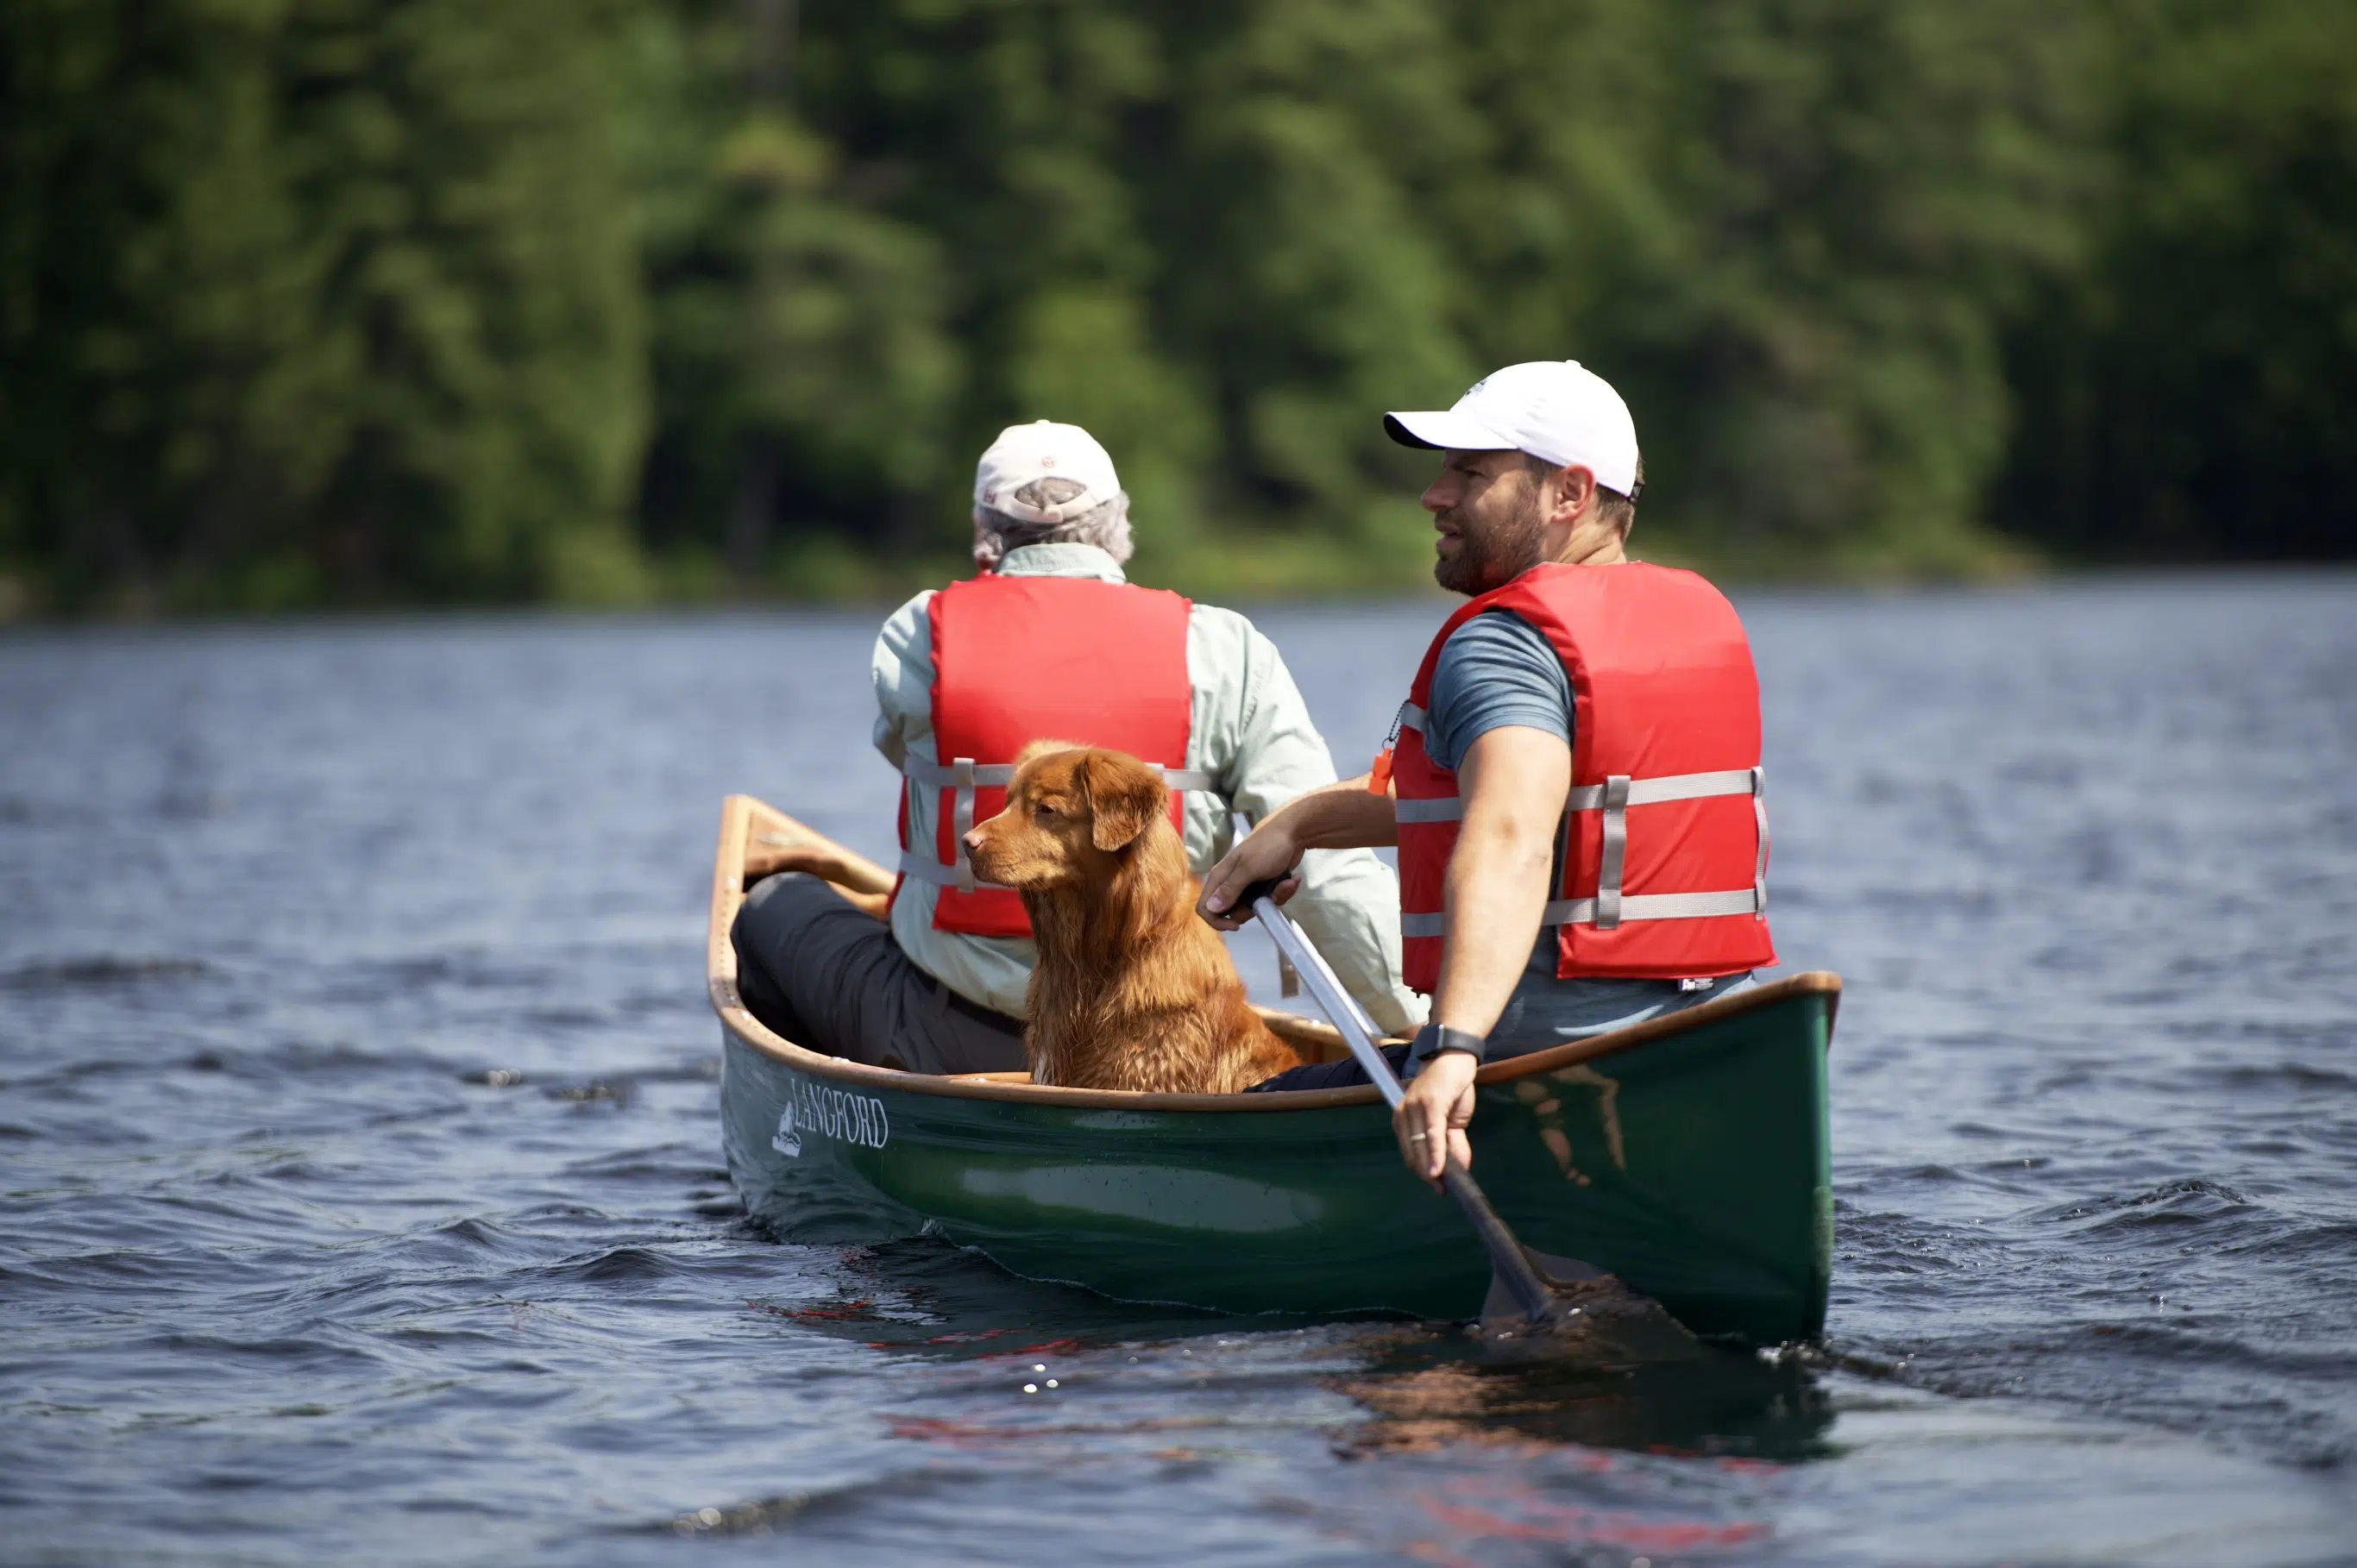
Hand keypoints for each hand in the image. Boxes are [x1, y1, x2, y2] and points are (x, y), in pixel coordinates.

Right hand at [1197, 825, 1302, 929]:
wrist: (1294, 832)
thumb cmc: (1269, 845)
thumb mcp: (1249, 868)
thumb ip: (1230, 889)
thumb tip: (1211, 908)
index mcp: (1221, 876)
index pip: (1206, 907)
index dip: (1217, 921)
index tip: (1236, 926)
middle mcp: (1231, 882)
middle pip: (1233, 912)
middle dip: (1253, 910)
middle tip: (1267, 897)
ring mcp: (1248, 884)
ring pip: (1255, 907)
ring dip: (1274, 899)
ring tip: (1286, 883)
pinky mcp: (1264, 885)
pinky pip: (1270, 900)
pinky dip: (1282, 892)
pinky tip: (1291, 880)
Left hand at [1394, 1050, 1476, 1185]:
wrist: (1455, 1057)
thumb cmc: (1451, 1087)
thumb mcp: (1452, 1120)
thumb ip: (1453, 1143)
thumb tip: (1460, 1168)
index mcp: (1403, 1119)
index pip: (1408, 1152)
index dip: (1421, 1172)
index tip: (1435, 1187)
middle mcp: (1403, 1114)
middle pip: (1412, 1153)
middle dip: (1427, 1175)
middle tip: (1442, 1190)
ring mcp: (1415, 1108)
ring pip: (1420, 1147)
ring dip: (1431, 1169)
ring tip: (1444, 1184)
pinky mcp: (1430, 1104)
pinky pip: (1432, 1135)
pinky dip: (1436, 1155)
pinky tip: (1440, 1170)